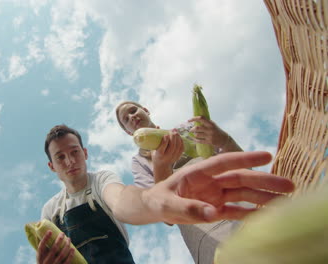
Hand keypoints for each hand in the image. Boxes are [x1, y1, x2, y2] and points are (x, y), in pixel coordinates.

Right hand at [37, 231, 73, 263]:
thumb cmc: (44, 262)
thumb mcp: (40, 256)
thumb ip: (42, 247)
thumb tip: (41, 232)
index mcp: (39, 258)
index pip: (41, 247)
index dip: (45, 238)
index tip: (50, 231)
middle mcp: (46, 262)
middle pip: (53, 249)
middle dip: (59, 240)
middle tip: (62, 233)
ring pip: (61, 255)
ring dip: (66, 246)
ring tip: (68, 239)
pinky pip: (67, 262)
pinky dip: (70, 255)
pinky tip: (73, 249)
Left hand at [142, 151, 294, 223]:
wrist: (154, 208)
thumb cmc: (158, 200)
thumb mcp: (167, 204)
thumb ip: (187, 207)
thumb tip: (212, 212)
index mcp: (198, 173)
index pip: (224, 163)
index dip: (245, 158)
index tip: (267, 156)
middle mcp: (211, 181)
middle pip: (241, 179)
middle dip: (264, 181)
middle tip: (289, 185)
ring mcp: (215, 195)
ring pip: (243, 194)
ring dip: (263, 197)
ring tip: (285, 202)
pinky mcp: (216, 208)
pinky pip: (236, 210)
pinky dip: (251, 212)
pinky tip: (266, 215)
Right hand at [152, 129, 183, 167]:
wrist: (162, 165)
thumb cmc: (156, 154)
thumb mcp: (153, 148)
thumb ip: (155, 138)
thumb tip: (158, 126)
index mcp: (159, 155)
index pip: (162, 148)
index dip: (165, 141)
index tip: (166, 135)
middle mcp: (166, 157)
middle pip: (172, 147)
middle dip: (173, 138)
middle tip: (172, 130)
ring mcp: (173, 158)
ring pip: (178, 147)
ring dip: (178, 138)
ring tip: (176, 132)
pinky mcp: (178, 157)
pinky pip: (182, 148)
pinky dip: (181, 142)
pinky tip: (179, 137)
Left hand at [188, 116, 227, 147]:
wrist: (224, 139)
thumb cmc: (216, 131)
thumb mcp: (212, 125)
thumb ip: (205, 123)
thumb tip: (195, 120)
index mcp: (210, 123)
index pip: (201, 118)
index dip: (194, 118)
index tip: (188, 120)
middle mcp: (210, 129)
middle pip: (197, 128)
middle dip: (192, 129)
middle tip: (191, 130)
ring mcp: (210, 136)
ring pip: (197, 135)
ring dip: (195, 135)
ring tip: (196, 135)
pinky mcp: (209, 142)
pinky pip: (199, 141)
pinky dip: (196, 140)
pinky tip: (196, 139)